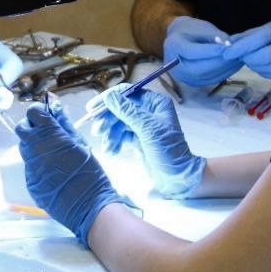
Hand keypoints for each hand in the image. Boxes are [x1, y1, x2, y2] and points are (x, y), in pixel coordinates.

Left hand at [16, 99, 131, 244]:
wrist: (88, 205)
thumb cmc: (90, 173)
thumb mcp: (81, 143)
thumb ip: (65, 123)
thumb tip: (54, 106)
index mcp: (51, 136)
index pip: (33, 112)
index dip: (39, 111)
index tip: (46, 116)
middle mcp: (35, 149)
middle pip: (22, 129)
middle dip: (31, 126)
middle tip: (47, 133)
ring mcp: (30, 167)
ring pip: (24, 148)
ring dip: (33, 145)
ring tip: (52, 153)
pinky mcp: (30, 182)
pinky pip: (29, 167)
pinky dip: (37, 164)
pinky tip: (53, 171)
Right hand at [88, 87, 204, 197]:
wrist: (178, 178)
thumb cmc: (168, 151)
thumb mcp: (147, 129)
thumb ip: (128, 112)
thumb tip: (109, 95)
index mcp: (155, 103)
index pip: (127, 93)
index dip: (109, 99)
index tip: (92, 108)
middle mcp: (148, 111)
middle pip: (120, 109)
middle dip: (108, 120)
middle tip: (97, 131)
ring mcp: (143, 125)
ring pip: (118, 123)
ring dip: (110, 133)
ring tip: (106, 146)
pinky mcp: (138, 139)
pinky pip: (121, 135)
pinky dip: (114, 141)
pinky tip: (112, 151)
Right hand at [164, 16, 242, 87]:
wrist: (181, 39)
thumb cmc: (192, 30)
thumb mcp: (203, 27)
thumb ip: (216, 36)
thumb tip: (230, 46)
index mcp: (173, 45)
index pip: (191, 52)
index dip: (209, 51)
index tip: (226, 48)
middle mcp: (174, 64)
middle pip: (198, 68)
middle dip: (219, 63)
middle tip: (237, 55)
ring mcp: (183, 76)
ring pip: (205, 76)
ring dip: (224, 69)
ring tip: (238, 60)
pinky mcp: (193, 82)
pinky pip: (210, 80)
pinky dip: (223, 73)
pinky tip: (234, 66)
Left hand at [222, 15, 270, 80]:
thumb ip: (256, 33)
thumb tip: (233, 41)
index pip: (255, 41)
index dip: (238, 48)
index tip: (225, 51)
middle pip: (258, 58)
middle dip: (246, 56)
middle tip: (240, 53)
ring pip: (264, 69)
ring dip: (254, 64)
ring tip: (254, 56)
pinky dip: (264, 70)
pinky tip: (265, 63)